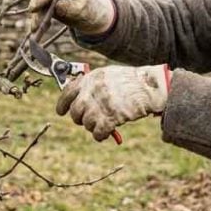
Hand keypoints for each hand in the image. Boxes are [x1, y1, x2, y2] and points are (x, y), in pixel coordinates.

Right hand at [27, 0, 114, 35]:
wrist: (94, 17)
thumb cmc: (91, 11)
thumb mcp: (84, 10)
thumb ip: (71, 8)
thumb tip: (57, 6)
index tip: (34, 8)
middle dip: (37, 10)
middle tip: (34, 26)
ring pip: (40, 5)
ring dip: (37, 17)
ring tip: (35, 31)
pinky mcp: (49, 4)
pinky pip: (41, 12)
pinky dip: (39, 21)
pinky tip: (37, 31)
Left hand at [56, 65, 170, 140]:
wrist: (149, 87)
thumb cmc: (131, 81)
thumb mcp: (108, 75)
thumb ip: (92, 85)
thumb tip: (79, 98)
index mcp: (90, 78)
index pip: (68, 92)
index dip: (62, 104)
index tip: (61, 112)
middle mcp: (92, 91)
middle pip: (76, 111)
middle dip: (80, 119)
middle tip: (88, 121)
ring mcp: (100, 105)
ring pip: (86, 123)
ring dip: (93, 127)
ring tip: (102, 124)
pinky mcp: (110, 117)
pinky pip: (98, 132)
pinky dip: (100, 135)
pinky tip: (105, 134)